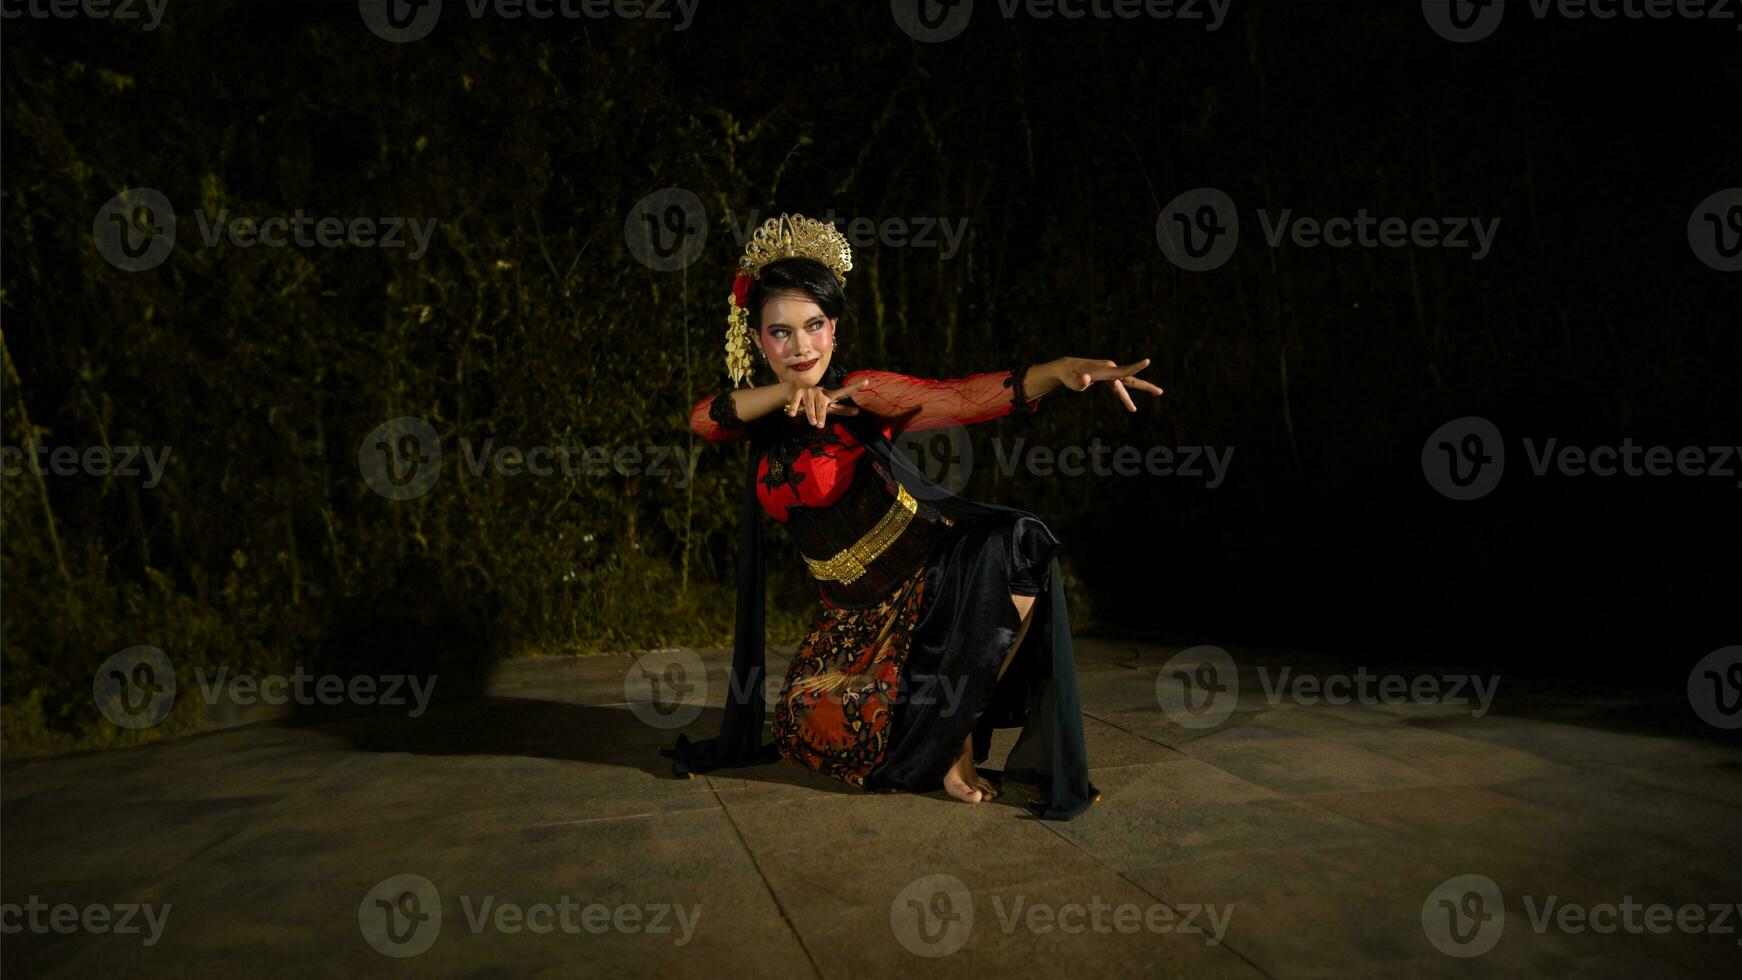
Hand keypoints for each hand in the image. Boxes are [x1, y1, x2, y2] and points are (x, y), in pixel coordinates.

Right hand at [784, 378, 866, 427]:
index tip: (866, 382)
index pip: (844, 392)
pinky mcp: (797, 392)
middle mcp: (820, 392)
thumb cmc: (816, 400)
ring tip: (812, 423)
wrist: (794, 389)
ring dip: (810, 414)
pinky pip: (796, 403)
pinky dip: (794, 409)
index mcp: (829, 395)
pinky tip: (792, 414)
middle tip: (820, 426)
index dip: (855, 387)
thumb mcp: (828, 406)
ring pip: (810, 406)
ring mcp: (808, 391)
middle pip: (822, 405)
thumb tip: (857, 412)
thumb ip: (842, 410)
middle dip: (821, 415)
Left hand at [1050, 357, 1164, 411]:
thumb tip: (1086, 380)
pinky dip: (1123, 397)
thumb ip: (1079, 383)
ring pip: (1124, 387)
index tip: (1147, 361)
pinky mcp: (1107, 377)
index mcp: (1105, 370)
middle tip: (1160, 392)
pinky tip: (1130, 406)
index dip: (1136, 367)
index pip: (1124, 370)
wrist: (1066, 368)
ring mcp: (1110, 373)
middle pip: (1131, 379)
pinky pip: (1118, 388)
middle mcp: (1110, 370)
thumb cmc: (1069, 375)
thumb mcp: (1071, 381)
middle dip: (1146, 387)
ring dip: (1130, 398)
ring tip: (1134, 410)